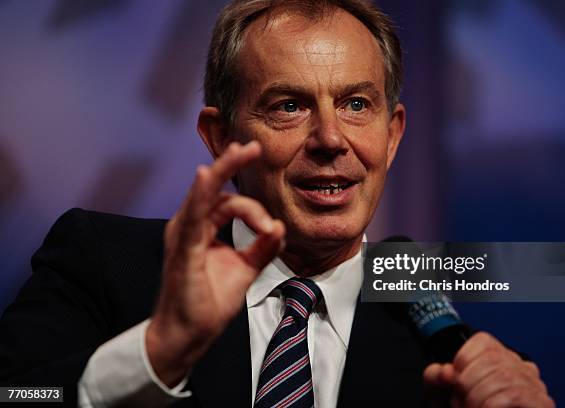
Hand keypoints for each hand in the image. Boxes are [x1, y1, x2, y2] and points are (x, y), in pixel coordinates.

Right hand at [146, 141, 284, 386]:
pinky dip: (200, 194)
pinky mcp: (183, 248)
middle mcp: (190, 225)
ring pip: (204, 194)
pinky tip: (207, 176)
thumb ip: (262, 248)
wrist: (188, 335)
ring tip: (243, 150)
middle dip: (232, 163)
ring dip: (223, 170)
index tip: (271, 231)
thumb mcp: (244, 269)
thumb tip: (280, 227)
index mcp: (203, 228)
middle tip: (253, 146)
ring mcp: (183, 235)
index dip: (254, 210)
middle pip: (212, 186)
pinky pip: (192, 216)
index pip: (228, 202)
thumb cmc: (208, 302)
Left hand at [424, 332, 554, 407]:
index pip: (484, 342)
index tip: (455, 382)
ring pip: (503, 377)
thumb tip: (445, 371)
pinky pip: (513, 395)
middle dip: (468, 383)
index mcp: (501, 359)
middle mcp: (522, 368)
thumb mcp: (444, 394)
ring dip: (477, 397)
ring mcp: (535, 386)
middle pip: (492, 359)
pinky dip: (490, 405)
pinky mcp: (542, 404)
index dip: (463, 360)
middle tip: (459, 403)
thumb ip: (436, 378)